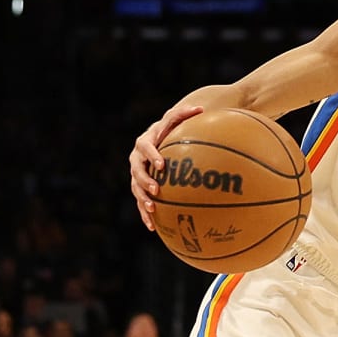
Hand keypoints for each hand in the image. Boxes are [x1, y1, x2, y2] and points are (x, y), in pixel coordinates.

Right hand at [130, 100, 204, 230]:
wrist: (160, 140)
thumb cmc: (170, 129)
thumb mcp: (176, 120)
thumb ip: (185, 114)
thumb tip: (202, 109)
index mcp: (145, 142)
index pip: (145, 148)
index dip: (152, 156)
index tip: (162, 165)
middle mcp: (137, 159)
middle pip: (136, 171)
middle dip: (145, 181)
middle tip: (157, 190)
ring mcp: (136, 175)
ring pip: (135, 188)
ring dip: (142, 199)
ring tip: (152, 209)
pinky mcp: (140, 188)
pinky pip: (140, 202)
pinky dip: (145, 214)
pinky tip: (153, 227)